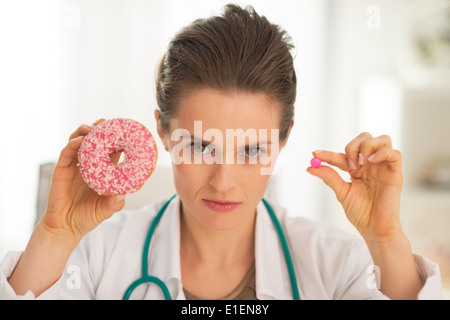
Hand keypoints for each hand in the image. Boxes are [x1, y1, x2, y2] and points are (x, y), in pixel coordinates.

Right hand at [39, 120, 125, 242]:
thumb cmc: (88, 217)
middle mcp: (88, 165)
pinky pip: (66, 153)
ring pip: (78, 142)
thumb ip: (115, 203)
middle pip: (94, 141)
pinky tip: (79, 140)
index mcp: (101, 171)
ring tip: (93, 127)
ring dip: (85, 131)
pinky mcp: (61, 170)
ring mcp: (74, 166)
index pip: (111, 150)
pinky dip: (72, 144)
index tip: (124, 129)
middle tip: (107, 122)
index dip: (117, 139)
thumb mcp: (106, 210)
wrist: (65, 228)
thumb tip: (125, 194)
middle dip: (100, 129)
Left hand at [307, 132, 402, 240]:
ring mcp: (384, 167)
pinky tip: (371, 162)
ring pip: (382, 140)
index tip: (315, 155)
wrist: (374, 228)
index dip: (328, 153)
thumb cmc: (360, 212)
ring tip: (360, 163)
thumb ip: (330, 177)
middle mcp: (371, 164)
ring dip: (367, 146)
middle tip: (347, 164)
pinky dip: (382, 152)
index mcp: (357, 168)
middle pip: (365, 138)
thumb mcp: (342, 192)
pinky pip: (395, 154)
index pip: (343, 153)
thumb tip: (311, 167)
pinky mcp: (395, 173)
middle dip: (353, 146)